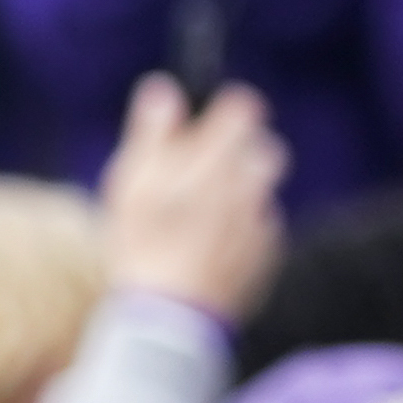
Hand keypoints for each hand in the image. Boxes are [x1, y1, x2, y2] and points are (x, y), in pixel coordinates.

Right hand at [95, 75, 285, 322]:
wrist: (169, 314)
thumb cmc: (141, 242)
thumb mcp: (133, 181)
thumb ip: (153, 132)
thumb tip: (163, 89)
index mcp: (219, 160)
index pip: (244, 109)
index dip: (230, 108)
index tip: (215, 115)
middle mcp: (252, 185)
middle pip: (264, 147)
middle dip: (239, 151)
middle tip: (201, 169)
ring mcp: (263, 220)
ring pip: (261, 189)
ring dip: (238, 192)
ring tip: (196, 214)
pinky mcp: (269, 253)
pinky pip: (261, 225)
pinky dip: (241, 228)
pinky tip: (207, 245)